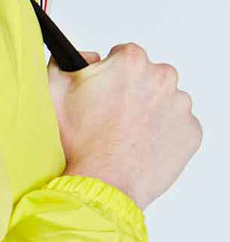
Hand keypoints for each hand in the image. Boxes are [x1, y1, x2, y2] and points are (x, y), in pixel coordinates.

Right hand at [46, 43, 202, 210]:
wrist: (102, 185)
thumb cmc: (78, 143)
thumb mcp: (52, 92)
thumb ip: (63, 61)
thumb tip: (80, 56)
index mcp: (131, 62)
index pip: (122, 56)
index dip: (106, 76)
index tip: (99, 95)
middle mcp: (162, 77)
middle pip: (146, 77)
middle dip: (130, 93)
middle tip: (109, 119)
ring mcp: (180, 106)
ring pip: (163, 102)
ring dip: (146, 113)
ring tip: (123, 136)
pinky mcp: (189, 132)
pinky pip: (175, 128)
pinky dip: (160, 135)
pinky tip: (138, 147)